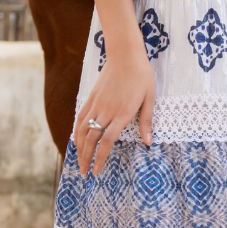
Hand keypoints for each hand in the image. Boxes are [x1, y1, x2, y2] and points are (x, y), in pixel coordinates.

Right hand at [74, 42, 154, 175]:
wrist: (125, 54)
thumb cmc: (141, 75)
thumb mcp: (150, 98)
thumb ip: (147, 121)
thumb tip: (148, 142)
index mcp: (123, 113)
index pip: (107, 141)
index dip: (101, 158)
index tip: (97, 171)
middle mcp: (107, 111)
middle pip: (92, 140)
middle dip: (87, 158)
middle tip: (85, 173)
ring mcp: (97, 103)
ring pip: (83, 130)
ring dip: (79, 148)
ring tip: (79, 161)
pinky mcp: (91, 97)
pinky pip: (80, 117)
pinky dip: (77, 131)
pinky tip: (76, 140)